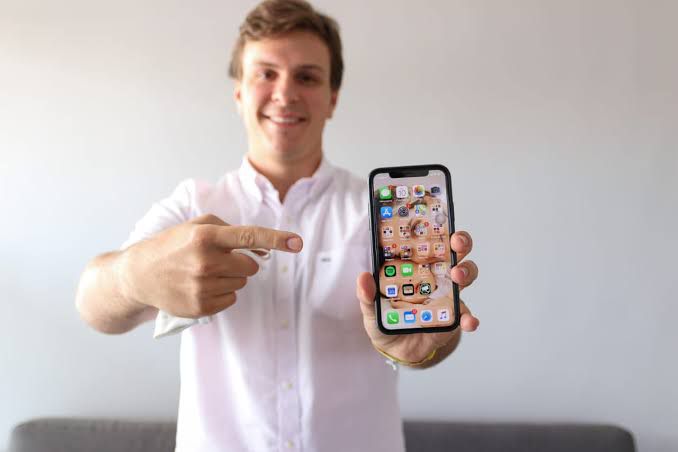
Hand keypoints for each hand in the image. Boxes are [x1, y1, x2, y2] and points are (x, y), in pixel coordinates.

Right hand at [122, 214, 302, 317]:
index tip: (298, 243)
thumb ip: (232, 231)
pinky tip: (200, 287)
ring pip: (241, 283)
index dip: (276, 239)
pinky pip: (231, 299)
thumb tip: (264, 250)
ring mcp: (202, 286)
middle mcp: (205, 261)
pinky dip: (222, 293)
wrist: (138, 275)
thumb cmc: (173, 245)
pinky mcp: (200, 307)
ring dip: (229, 278)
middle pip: (250, 266)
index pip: (248, 236)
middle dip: (240, 263)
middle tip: (216, 260)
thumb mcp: (197, 227)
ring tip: (202, 273)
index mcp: (206, 236)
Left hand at [356, 231, 478, 363]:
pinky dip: (470, 317)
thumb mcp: (372, 308)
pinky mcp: (455, 317)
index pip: (430, 241)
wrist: (398, 350)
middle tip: (455, 243)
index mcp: (416, 266)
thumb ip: (366, 295)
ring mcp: (448, 294)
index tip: (439, 218)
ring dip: (466, 271)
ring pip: (466, 275)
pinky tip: (468, 321)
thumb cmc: (387, 321)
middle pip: (455, 251)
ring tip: (457, 276)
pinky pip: (467, 315)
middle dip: (460, 241)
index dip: (437, 226)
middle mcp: (437, 275)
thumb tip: (363, 278)